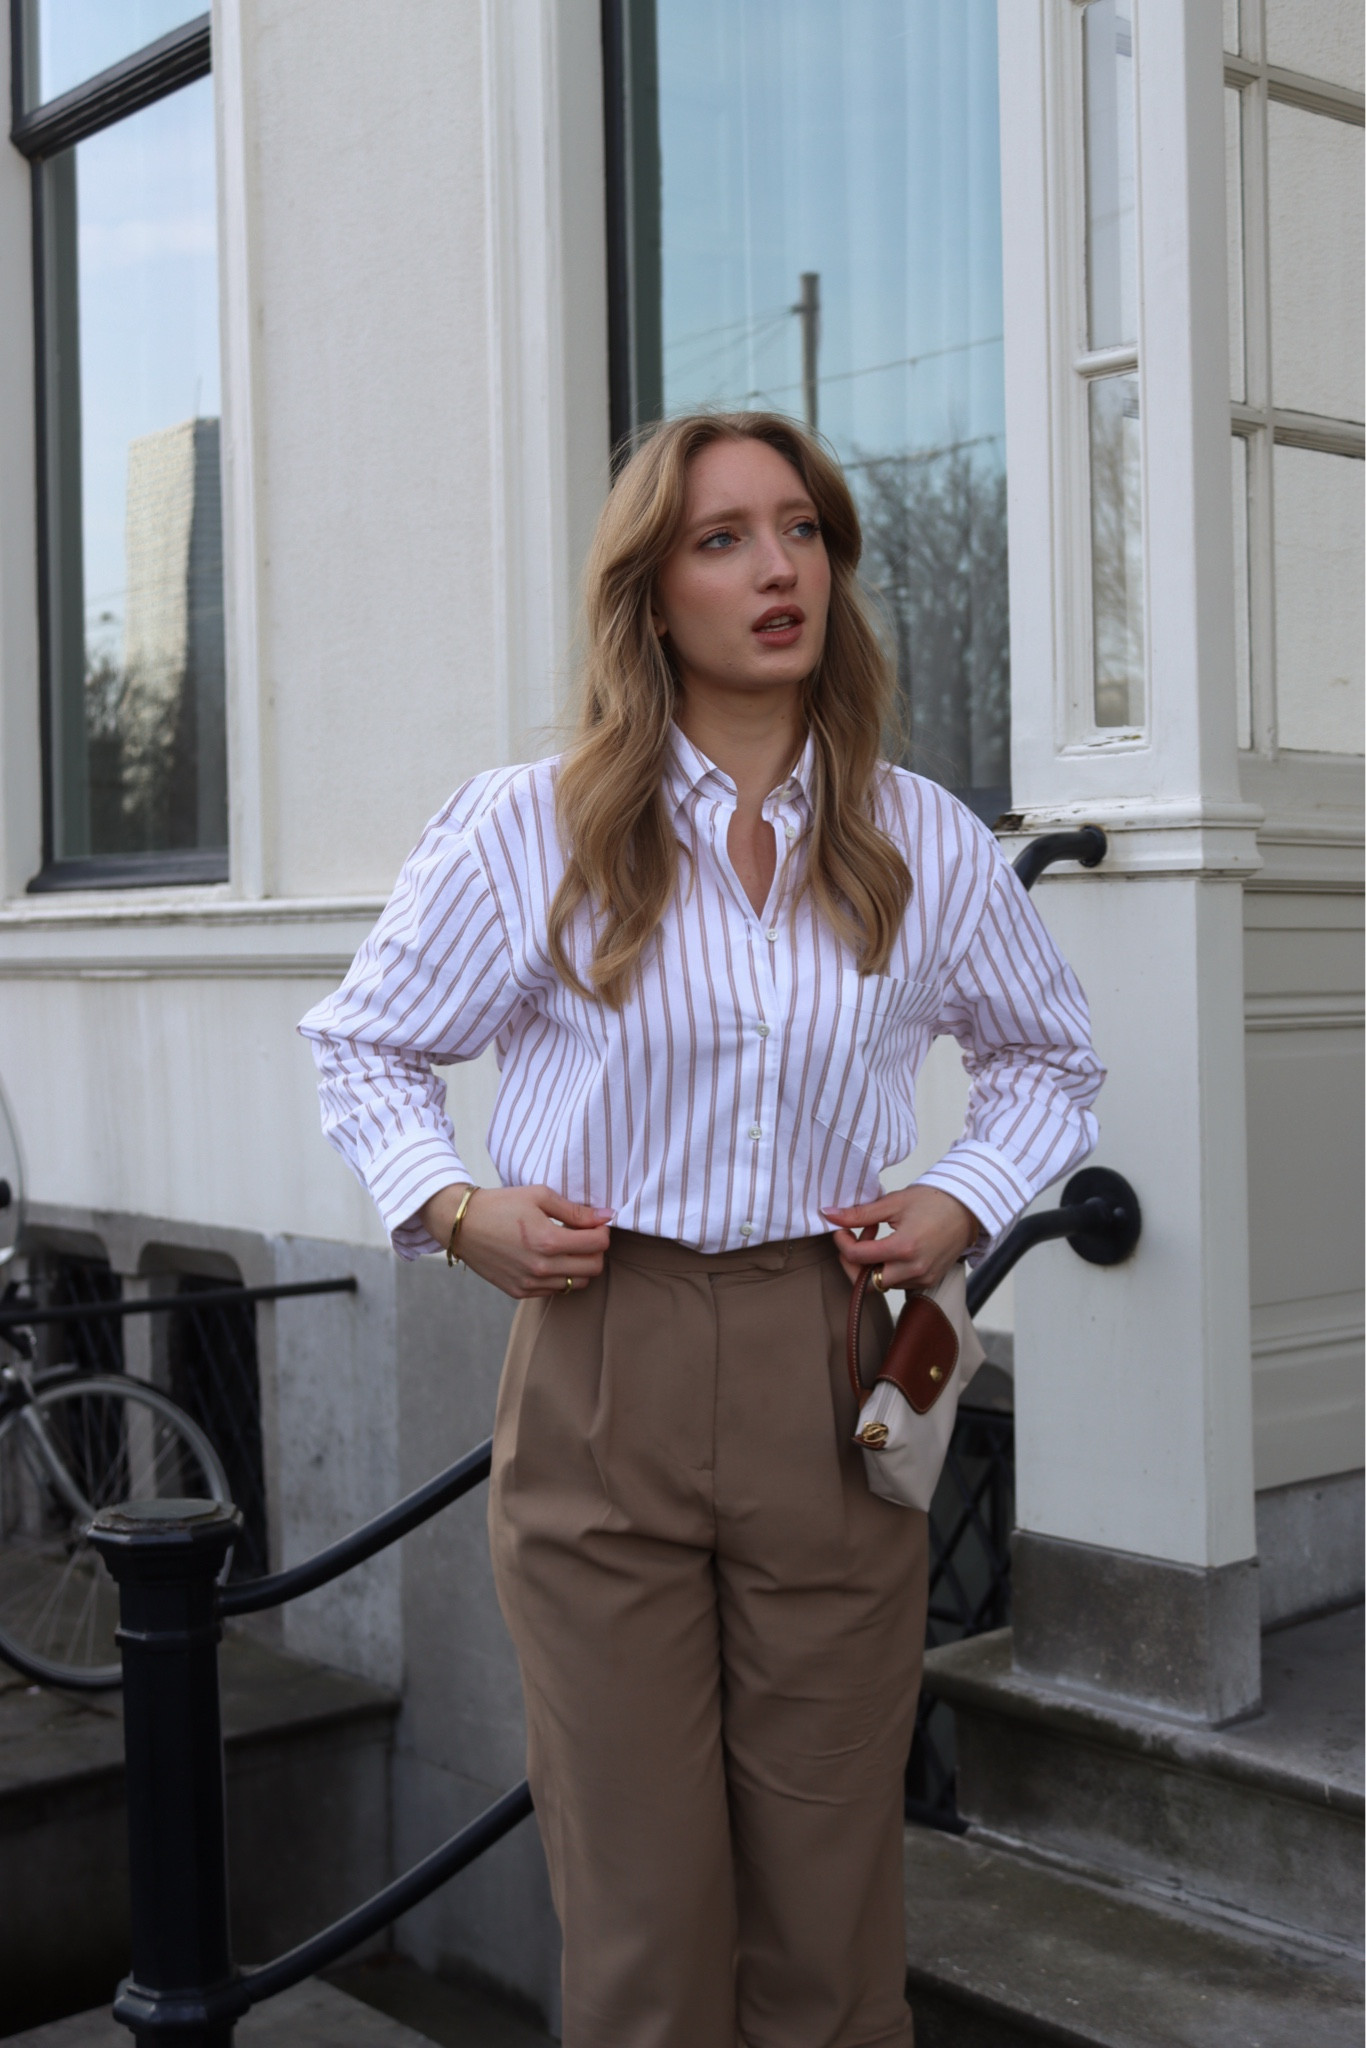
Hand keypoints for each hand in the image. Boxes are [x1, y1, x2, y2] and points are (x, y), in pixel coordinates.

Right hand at [420, 1183, 613, 1299]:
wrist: (462, 1224)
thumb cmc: (501, 1205)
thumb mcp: (539, 1196)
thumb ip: (576, 1210)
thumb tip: (607, 1216)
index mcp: (548, 1241)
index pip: (598, 1245)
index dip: (602, 1231)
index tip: (595, 1223)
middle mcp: (541, 1267)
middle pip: (593, 1268)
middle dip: (596, 1250)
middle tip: (584, 1235)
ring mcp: (530, 1283)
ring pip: (577, 1283)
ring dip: (579, 1265)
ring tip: (565, 1246)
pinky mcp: (520, 1291)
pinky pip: (555, 1290)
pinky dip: (560, 1275)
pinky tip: (548, 1258)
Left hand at [823, 1186, 979, 1293]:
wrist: (968, 1209)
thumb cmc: (934, 1201)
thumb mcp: (893, 1202)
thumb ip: (859, 1213)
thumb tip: (829, 1215)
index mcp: (904, 1248)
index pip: (857, 1257)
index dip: (842, 1242)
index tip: (841, 1229)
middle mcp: (914, 1269)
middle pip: (866, 1282)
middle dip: (854, 1261)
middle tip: (858, 1236)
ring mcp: (923, 1278)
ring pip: (882, 1284)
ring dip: (871, 1265)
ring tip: (878, 1237)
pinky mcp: (929, 1281)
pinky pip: (898, 1283)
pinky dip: (888, 1268)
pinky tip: (892, 1246)